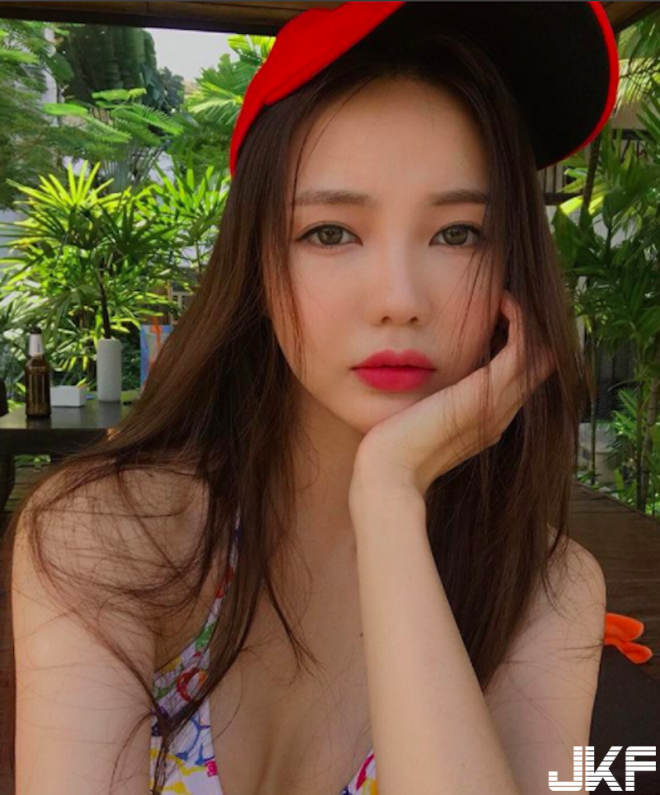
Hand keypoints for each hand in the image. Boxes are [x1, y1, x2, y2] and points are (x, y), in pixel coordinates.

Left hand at [349, 290, 556, 505]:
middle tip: (511, 298)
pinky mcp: (488, 394)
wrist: (389, 470)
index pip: (524, 375)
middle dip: (532, 327)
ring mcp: (499, 405)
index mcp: (489, 418)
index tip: (498, 314)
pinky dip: (521, 320)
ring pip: (542, 353)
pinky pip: (525, 347)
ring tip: (507, 296)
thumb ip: (435, 397)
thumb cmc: (394, 445)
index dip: (520, 341)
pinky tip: (502, 301)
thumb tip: (427, 372)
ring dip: (530, 319)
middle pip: (542, 362)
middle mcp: (502, 412)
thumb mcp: (421, 414)